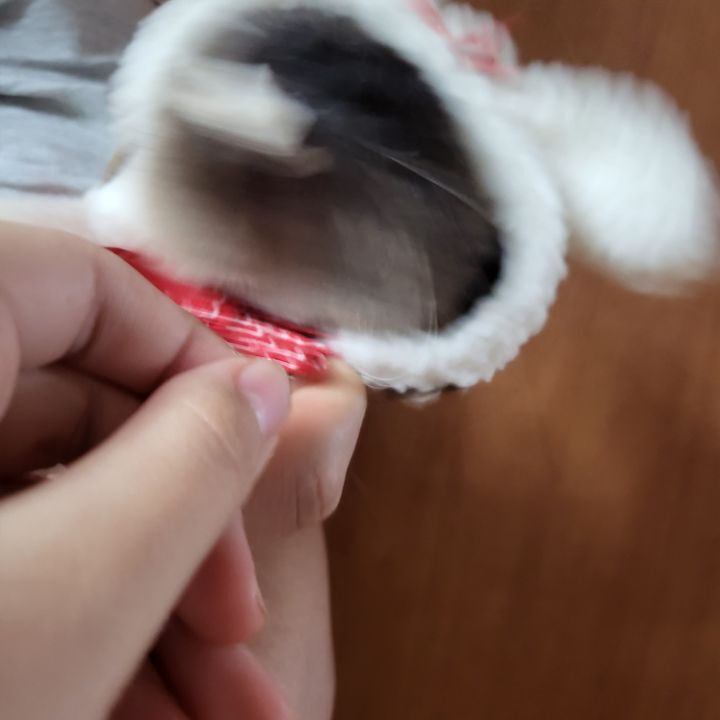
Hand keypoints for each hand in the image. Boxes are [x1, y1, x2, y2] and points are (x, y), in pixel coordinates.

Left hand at [0, 222, 292, 718]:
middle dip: (184, 527)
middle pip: (82, 416)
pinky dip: (87, 631)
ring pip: (55, 508)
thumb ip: (195, 463)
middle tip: (241, 625)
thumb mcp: (72, 589)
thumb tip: (265, 389)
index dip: (190, 365)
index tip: (256, 461)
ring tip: (220, 705)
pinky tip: (142, 702)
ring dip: (151, 603)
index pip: (86, 286)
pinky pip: (16, 568)